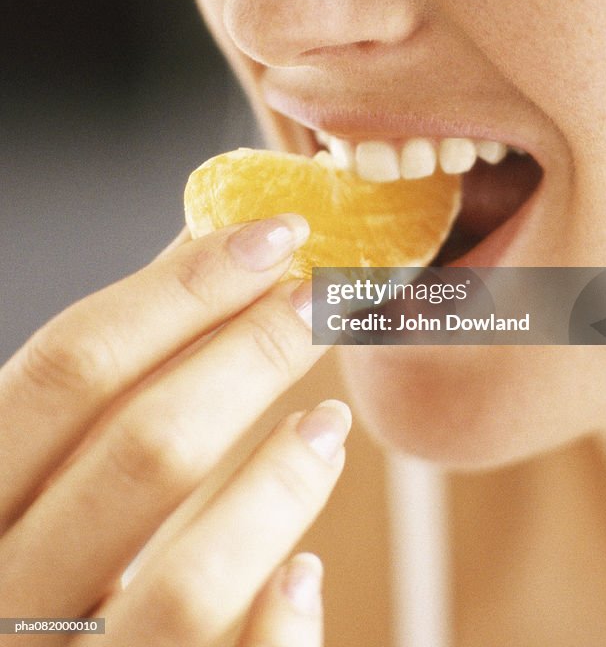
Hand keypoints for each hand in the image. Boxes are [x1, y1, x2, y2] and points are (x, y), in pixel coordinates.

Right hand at [0, 215, 346, 645]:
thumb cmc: (36, 559)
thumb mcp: (40, 469)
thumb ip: (109, 380)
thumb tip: (206, 247)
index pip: (67, 368)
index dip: (179, 289)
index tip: (275, 236)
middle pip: (140, 451)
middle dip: (248, 358)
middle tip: (320, 303)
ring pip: (189, 581)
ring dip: (279, 484)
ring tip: (329, 423)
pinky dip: (276, 623)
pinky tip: (306, 570)